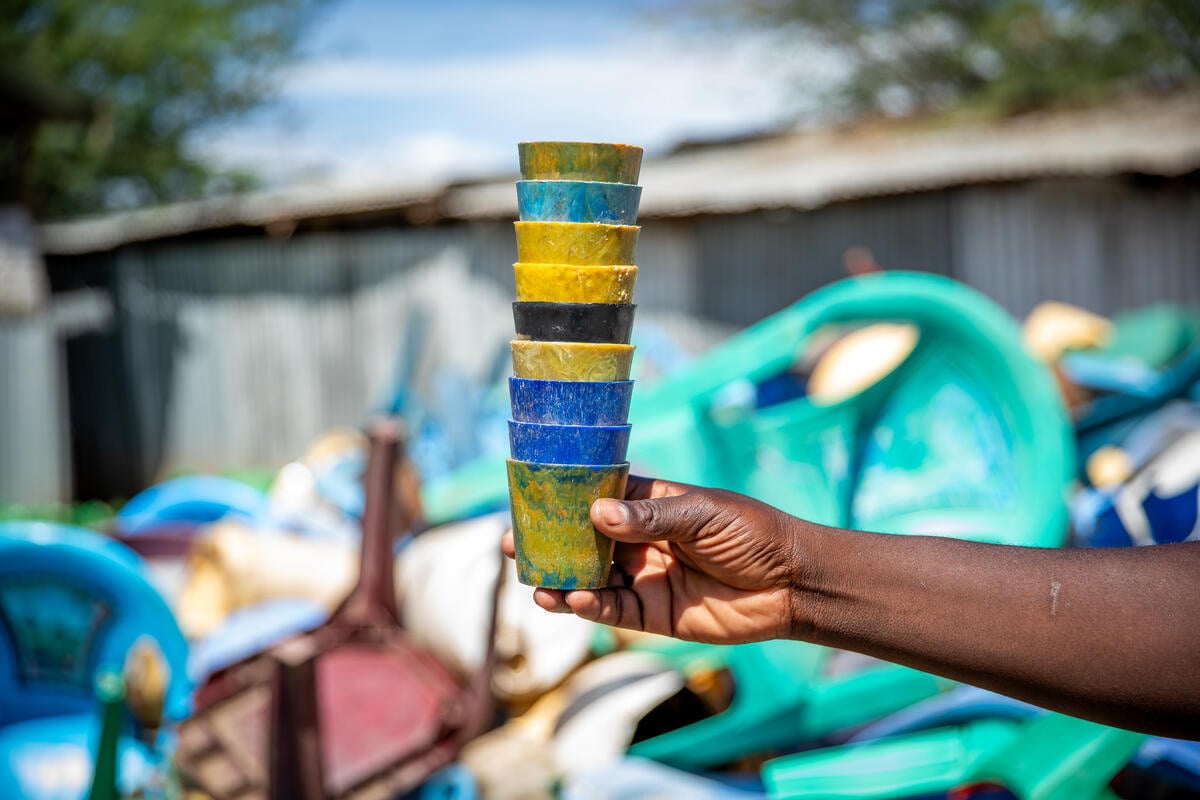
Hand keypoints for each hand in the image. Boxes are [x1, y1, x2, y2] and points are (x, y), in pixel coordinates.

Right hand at [501, 476, 812, 643]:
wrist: (792, 584)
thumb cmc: (752, 534)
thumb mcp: (702, 514)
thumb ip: (650, 518)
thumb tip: (597, 514)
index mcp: (651, 506)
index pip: (597, 499)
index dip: (563, 501)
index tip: (527, 499)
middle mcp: (640, 541)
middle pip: (583, 542)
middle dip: (549, 545)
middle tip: (513, 546)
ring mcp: (644, 579)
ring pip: (590, 579)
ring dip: (561, 580)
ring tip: (534, 580)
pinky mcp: (653, 615)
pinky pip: (611, 611)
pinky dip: (589, 606)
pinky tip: (573, 600)